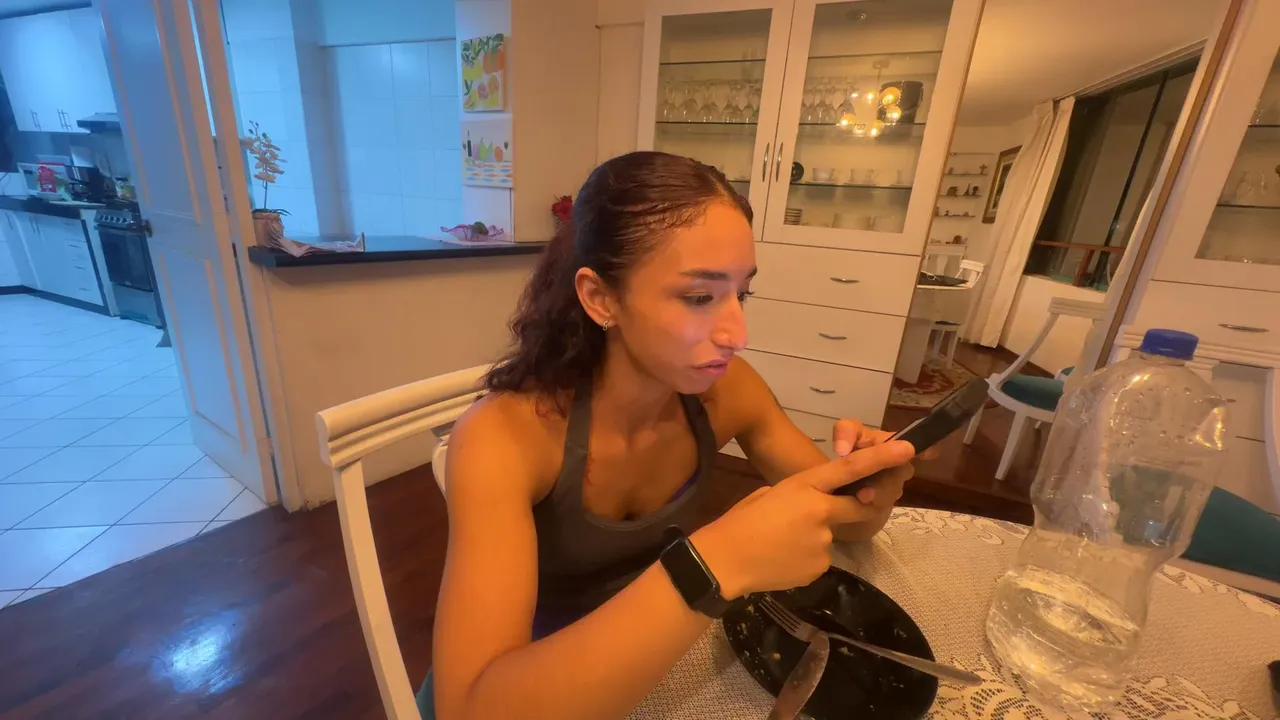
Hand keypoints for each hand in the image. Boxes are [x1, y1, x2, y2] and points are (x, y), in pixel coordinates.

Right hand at [692, 440, 914, 598]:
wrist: (723, 562)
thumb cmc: (738, 522)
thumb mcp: (768, 495)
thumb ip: (797, 496)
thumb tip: (810, 506)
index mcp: (804, 487)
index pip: (850, 469)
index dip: (881, 458)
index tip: (907, 448)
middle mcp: (821, 513)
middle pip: (857, 508)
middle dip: (858, 506)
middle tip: (828, 512)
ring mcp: (823, 542)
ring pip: (830, 536)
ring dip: (813, 539)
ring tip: (781, 545)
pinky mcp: (820, 568)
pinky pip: (819, 559)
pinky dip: (805, 558)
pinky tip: (781, 560)